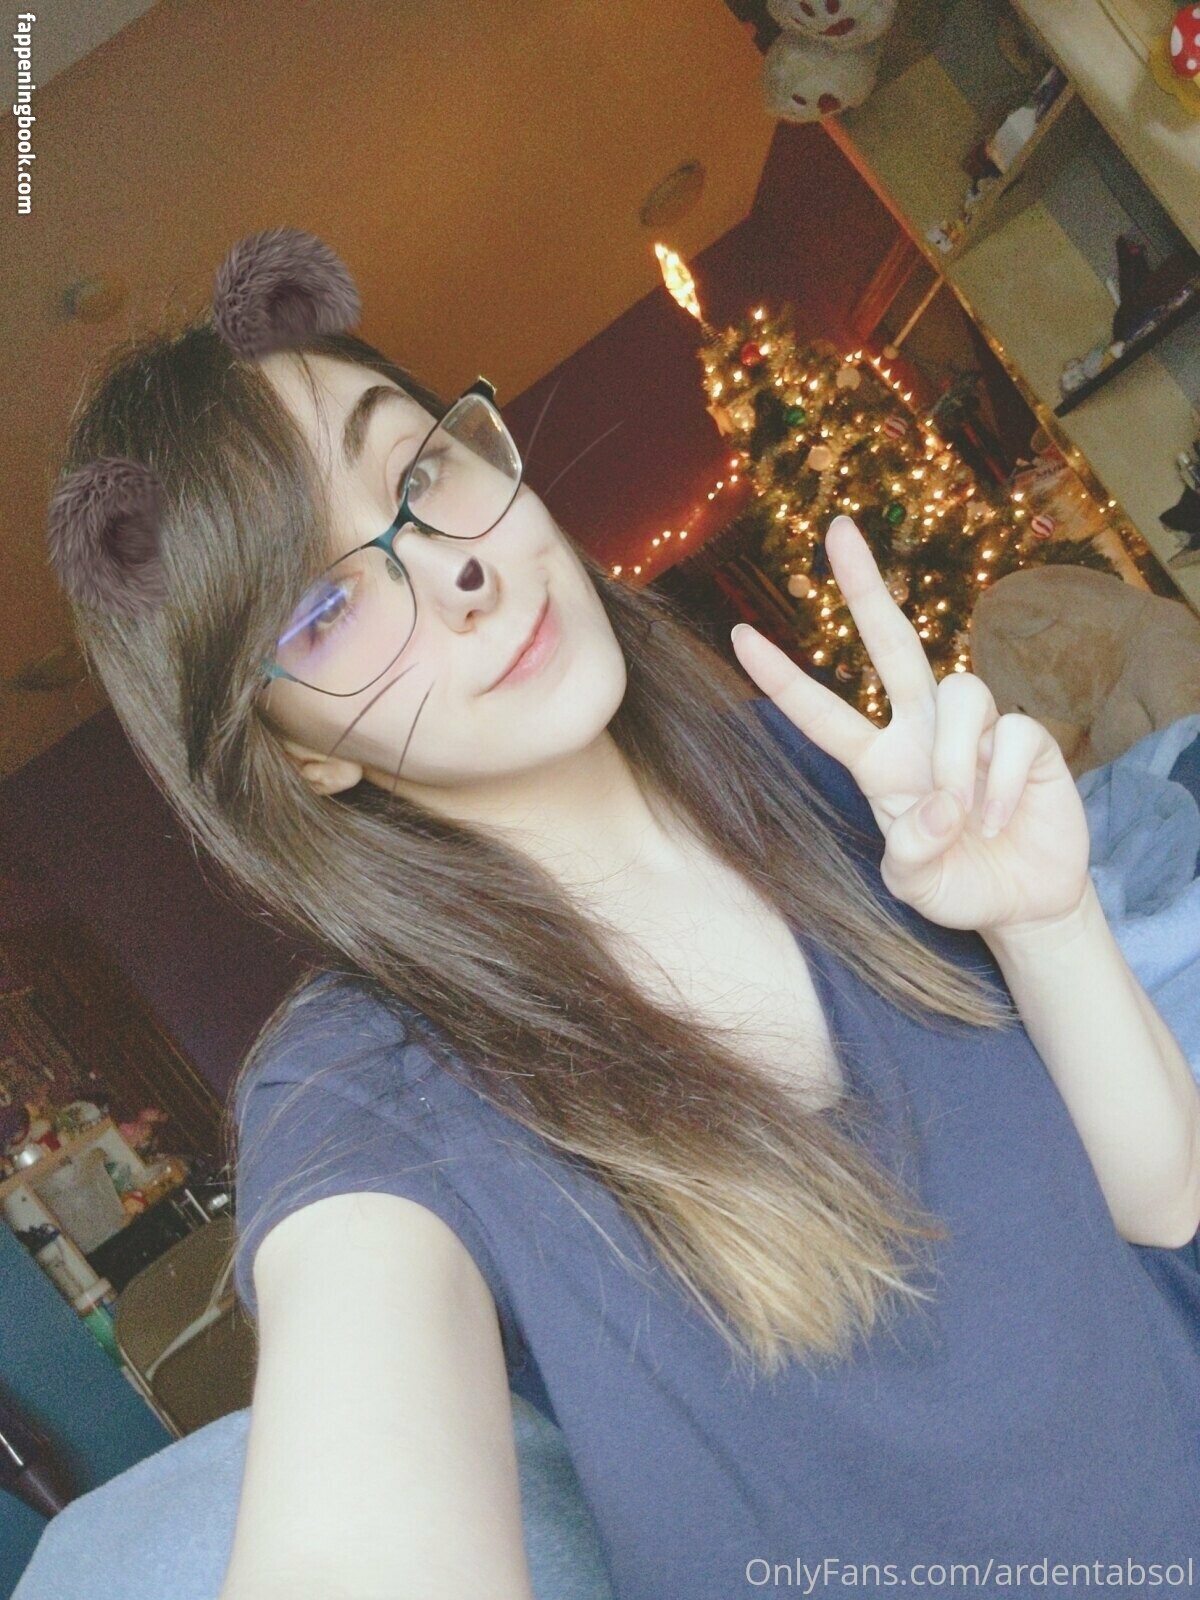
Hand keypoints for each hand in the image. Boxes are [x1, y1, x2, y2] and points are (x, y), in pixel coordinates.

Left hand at [730, 515, 1091, 938]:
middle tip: (836, 529)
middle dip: (865, 586)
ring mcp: (977, 730)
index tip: (740, 635)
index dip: (782, 678)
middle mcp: (923, 732)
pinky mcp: (1027, 739)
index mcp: (880, 763)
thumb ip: (911, 853)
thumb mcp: (915, 885)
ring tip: (966, 819)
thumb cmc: (958, 885)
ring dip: (958, 762)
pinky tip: (1000, 819)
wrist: (1025, 903)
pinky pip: (1010, 734)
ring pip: (963, 693)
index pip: (822, 713)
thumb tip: (940, 805)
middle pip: (893, 643)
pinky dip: (998, 783)